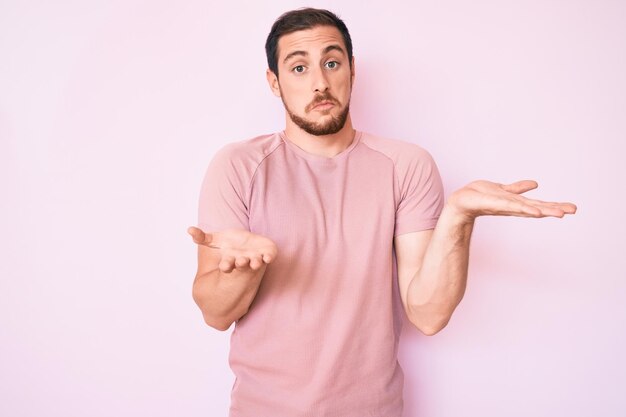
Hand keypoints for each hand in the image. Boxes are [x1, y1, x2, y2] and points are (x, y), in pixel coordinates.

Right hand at [187, 227, 277, 272]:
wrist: (249, 245)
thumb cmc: (231, 243)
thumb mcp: (216, 240)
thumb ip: (202, 237)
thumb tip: (189, 229)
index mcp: (231, 259)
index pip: (228, 264)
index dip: (226, 265)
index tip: (224, 267)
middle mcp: (243, 260)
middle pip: (242, 263)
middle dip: (241, 263)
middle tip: (241, 262)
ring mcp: (256, 257)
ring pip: (256, 262)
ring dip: (256, 262)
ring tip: (255, 263)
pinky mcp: (267, 254)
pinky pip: (269, 256)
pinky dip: (269, 257)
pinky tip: (268, 257)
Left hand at [447, 180, 576, 221]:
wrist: (460, 202)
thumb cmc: (479, 197)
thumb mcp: (503, 190)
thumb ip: (518, 188)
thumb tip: (535, 184)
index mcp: (516, 203)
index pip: (538, 204)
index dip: (554, 206)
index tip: (571, 208)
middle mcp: (512, 206)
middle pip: (537, 208)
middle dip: (554, 209)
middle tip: (573, 210)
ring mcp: (504, 205)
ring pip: (527, 208)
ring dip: (543, 210)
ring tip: (559, 213)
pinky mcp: (493, 203)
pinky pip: (510, 206)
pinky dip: (523, 208)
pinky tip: (535, 212)